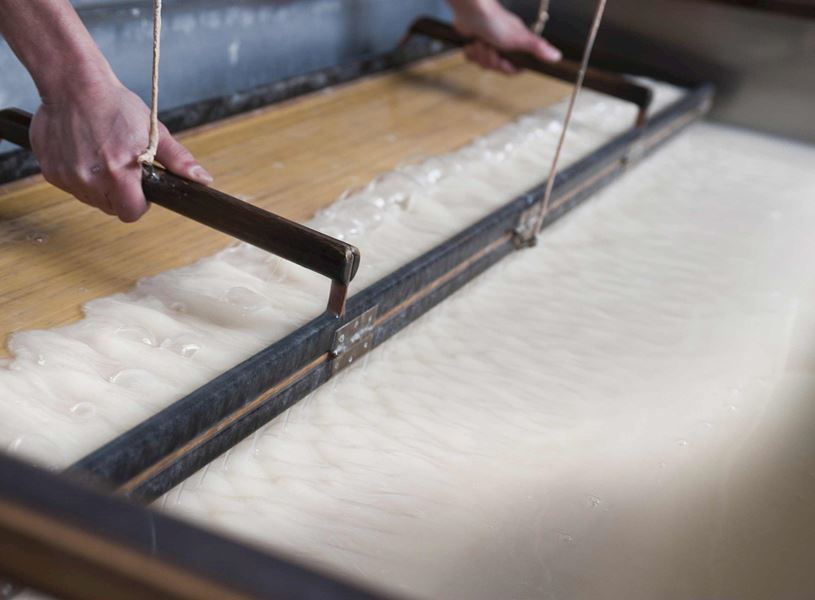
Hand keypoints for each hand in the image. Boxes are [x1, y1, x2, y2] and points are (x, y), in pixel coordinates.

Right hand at [30, 76, 211, 221]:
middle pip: (111, 208)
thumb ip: (178, 160)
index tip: (140, 188)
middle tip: (121, 166)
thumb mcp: (154, 131)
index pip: (131, 213)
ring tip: (102, 156)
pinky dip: (79, 176)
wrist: (72, 83)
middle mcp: (89, 179)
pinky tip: (84, 153)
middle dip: (120, 194)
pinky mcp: (50, 171)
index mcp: (117, 173)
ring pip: (90, 199)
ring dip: (99, 185)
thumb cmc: (114, 104)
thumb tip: (202, 179)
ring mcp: (66, 176)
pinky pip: (71, 186)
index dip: (139, 203)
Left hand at [451, 0, 561, 73]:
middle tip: (491, 47)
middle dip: (491, 59)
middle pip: (497, 68)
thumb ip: (538, 48)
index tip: (504, 61)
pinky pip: (472, 58)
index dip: (506, 68)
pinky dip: (471, 51)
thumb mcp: (521, 38)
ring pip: (483, 64)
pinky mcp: (475, 44)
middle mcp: (503, 46)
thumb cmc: (496, 21)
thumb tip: (557, 56)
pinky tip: (472, 41)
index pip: (514, 69)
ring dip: (480, 54)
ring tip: (482, 41)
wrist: (472, 11)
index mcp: (516, 46)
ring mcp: (489, 45)